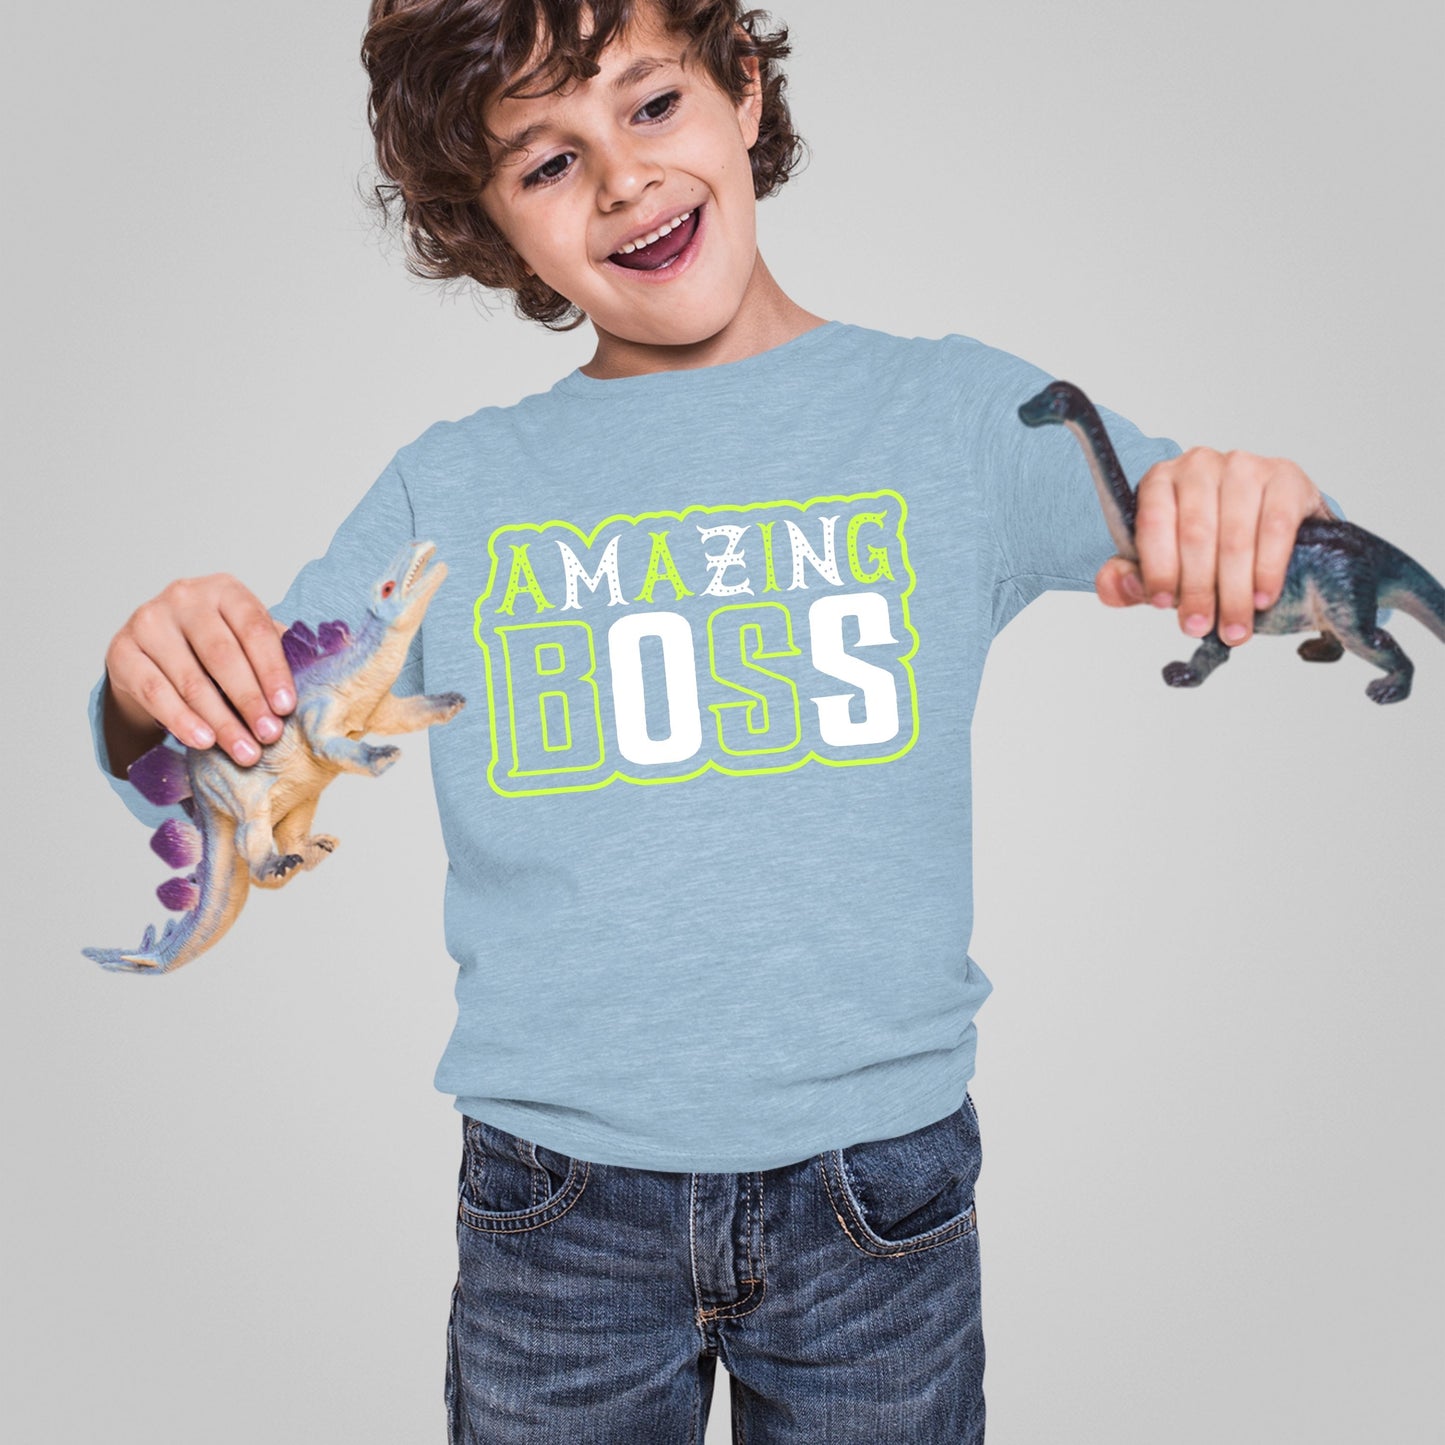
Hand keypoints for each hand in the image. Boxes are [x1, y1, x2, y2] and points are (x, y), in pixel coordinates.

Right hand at [103, 574, 297, 767]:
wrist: (152, 651)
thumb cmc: (212, 645)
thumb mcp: (246, 639)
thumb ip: (277, 651)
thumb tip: (321, 678)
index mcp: (225, 591)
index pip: (255, 629)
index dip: (272, 670)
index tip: (286, 707)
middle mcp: (184, 598)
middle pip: (222, 656)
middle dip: (249, 701)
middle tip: (269, 735)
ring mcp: (148, 622)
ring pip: (190, 680)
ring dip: (221, 721)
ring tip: (244, 750)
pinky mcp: (122, 652)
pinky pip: (155, 693)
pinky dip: (182, 721)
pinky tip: (204, 741)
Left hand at [1094, 448, 1330, 644]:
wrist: (1265, 524)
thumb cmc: (1205, 545)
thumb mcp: (1160, 563)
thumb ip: (1129, 579)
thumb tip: (1115, 587)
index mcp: (1159, 480)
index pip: (1153, 523)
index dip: (1157, 568)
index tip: (1163, 604)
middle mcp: (1199, 464)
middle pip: (1195, 534)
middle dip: (1197, 590)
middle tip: (1199, 626)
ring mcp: (1244, 466)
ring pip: (1235, 537)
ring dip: (1234, 591)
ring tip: (1234, 627)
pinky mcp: (1285, 476)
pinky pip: (1275, 528)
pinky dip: (1268, 569)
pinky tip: (1262, 598)